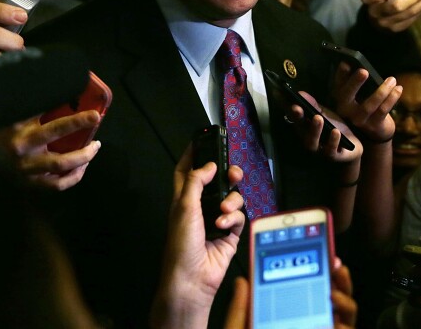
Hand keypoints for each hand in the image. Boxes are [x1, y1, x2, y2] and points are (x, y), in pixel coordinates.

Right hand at [0, 110, 102, 190]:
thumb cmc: (2, 131)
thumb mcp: (17, 117)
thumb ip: (37, 110)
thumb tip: (62, 97)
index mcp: (23, 137)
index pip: (56, 128)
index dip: (77, 122)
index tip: (95, 116)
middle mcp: (26, 158)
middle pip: (62, 161)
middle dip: (85, 153)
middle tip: (97, 143)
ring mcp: (27, 174)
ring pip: (60, 176)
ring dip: (81, 165)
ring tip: (91, 153)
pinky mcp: (29, 184)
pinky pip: (56, 185)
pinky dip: (71, 178)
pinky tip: (79, 168)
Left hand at [150, 143, 244, 328]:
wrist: (192, 278)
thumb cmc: (181, 245)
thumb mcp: (184, 207)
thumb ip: (195, 182)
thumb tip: (208, 164)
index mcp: (183, 200)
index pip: (186, 171)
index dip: (193, 156)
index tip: (202, 142)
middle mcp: (199, 208)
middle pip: (216, 182)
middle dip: (226, 175)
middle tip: (232, 173)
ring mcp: (215, 220)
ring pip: (232, 198)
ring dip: (231, 200)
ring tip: (224, 210)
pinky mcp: (229, 234)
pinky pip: (239, 217)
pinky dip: (234, 218)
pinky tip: (225, 225)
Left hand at [223, 258, 358, 328]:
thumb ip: (240, 309)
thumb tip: (241, 280)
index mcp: (289, 319)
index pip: (304, 291)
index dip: (310, 270)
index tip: (308, 250)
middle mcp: (309, 325)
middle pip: (329, 299)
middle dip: (335, 277)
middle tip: (333, 260)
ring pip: (344, 314)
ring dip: (344, 294)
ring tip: (334, 282)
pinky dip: (345, 314)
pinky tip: (333, 304)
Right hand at [287, 90, 361, 164]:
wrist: (352, 147)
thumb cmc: (334, 128)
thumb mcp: (324, 114)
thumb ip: (313, 105)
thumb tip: (300, 93)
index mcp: (304, 129)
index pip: (293, 118)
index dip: (287, 109)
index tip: (282, 97)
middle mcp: (309, 140)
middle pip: (300, 130)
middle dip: (298, 119)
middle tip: (297, 108)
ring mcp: (319, 150)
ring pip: (313, 142)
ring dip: (314, 130)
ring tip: (317, 118)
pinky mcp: (334, 156)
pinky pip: (331, 151)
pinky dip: (332, 141)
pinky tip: (335, 132)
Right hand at [332, 62, 399, 143]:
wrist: (376, 131)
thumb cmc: (368, 106)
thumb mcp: (360, 95)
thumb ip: (359, 82)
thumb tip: (362, 64)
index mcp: (340, 98)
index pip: (338, 85)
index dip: (340, 74)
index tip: (346, 63)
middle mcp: (345, 110)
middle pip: (346, 96)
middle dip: (355, 83)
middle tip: (363, 71)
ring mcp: (358, 120)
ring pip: (369, 105)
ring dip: (382, 91)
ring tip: (392, 79)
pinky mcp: (373, 125)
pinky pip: (383, 111)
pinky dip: (392, 98)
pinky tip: (398, 89)